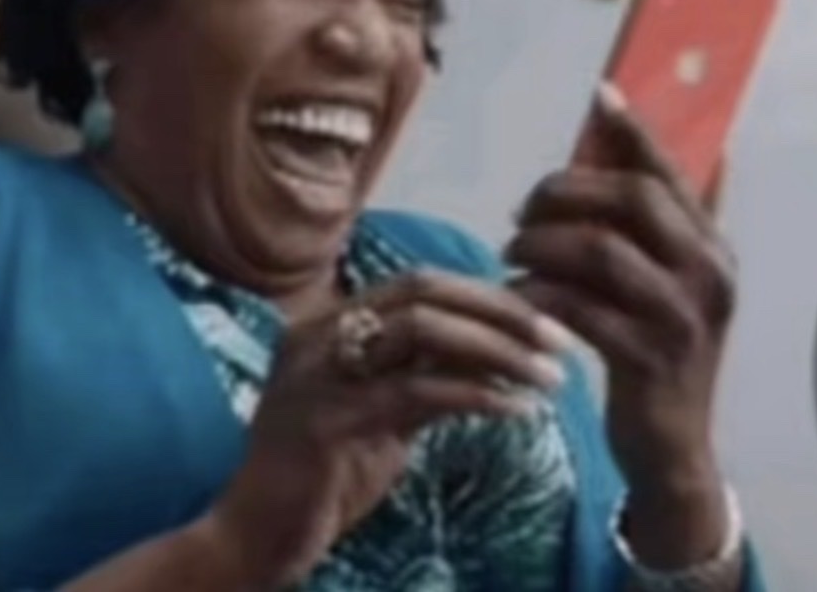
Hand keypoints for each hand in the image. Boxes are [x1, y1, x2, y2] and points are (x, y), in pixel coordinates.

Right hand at [206, 269, 571, 588]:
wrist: (258, 533)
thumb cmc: (323, 474)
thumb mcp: (381, 414)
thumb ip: (423, 375)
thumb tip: (497, 351)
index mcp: (328, 323)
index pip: (419, 282)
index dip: (486, 294)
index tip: (544, 321)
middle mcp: (319, 333)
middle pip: (423, 291)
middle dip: (500, 311)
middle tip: (558, 342)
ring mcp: (319, 370)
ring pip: (422, 330)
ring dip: (498, 350)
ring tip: (550, 378)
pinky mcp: (329, 417)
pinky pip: (417, 390)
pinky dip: (477, 394)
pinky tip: (518, 411)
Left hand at [506, 83, 736, 561]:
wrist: (670, 441)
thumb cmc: (652, 346)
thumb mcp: (656, 282)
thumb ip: (638, 223)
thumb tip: (607, 138)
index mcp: (711, 245)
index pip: (670, 172)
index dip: (634, 132)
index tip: (598, 96)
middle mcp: (708, 272)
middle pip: (630, 200)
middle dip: (563, 193)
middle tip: (520, 213)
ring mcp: (681, 317)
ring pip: (600, 251)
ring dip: (540, 243)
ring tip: (510, 252)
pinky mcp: (647, 358)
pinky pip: (578, 307)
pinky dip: (537, 293)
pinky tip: (515, 293)